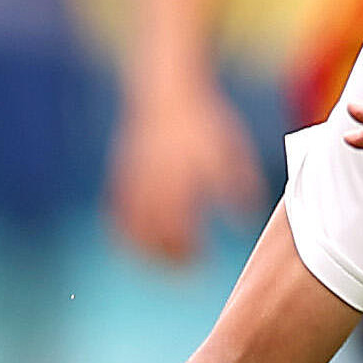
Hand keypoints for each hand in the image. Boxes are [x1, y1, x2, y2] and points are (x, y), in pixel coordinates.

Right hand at [106, 70, 263, 267]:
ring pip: (132, 225)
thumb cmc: (204, 125)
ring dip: (146, 249)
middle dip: (168, 255)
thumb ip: (240, 186)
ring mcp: (133, 178)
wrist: (166, 93)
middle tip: (185, 269)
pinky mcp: (120, 176)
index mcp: (181, 176)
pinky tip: (140, 244)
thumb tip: (246, 221)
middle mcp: (153, 180)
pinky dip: (125, 232)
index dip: (189, 249)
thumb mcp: (231, 151)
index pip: (181, 225)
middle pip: (154, 231)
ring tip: (163, 263)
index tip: (202, 261)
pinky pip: (116, 213)